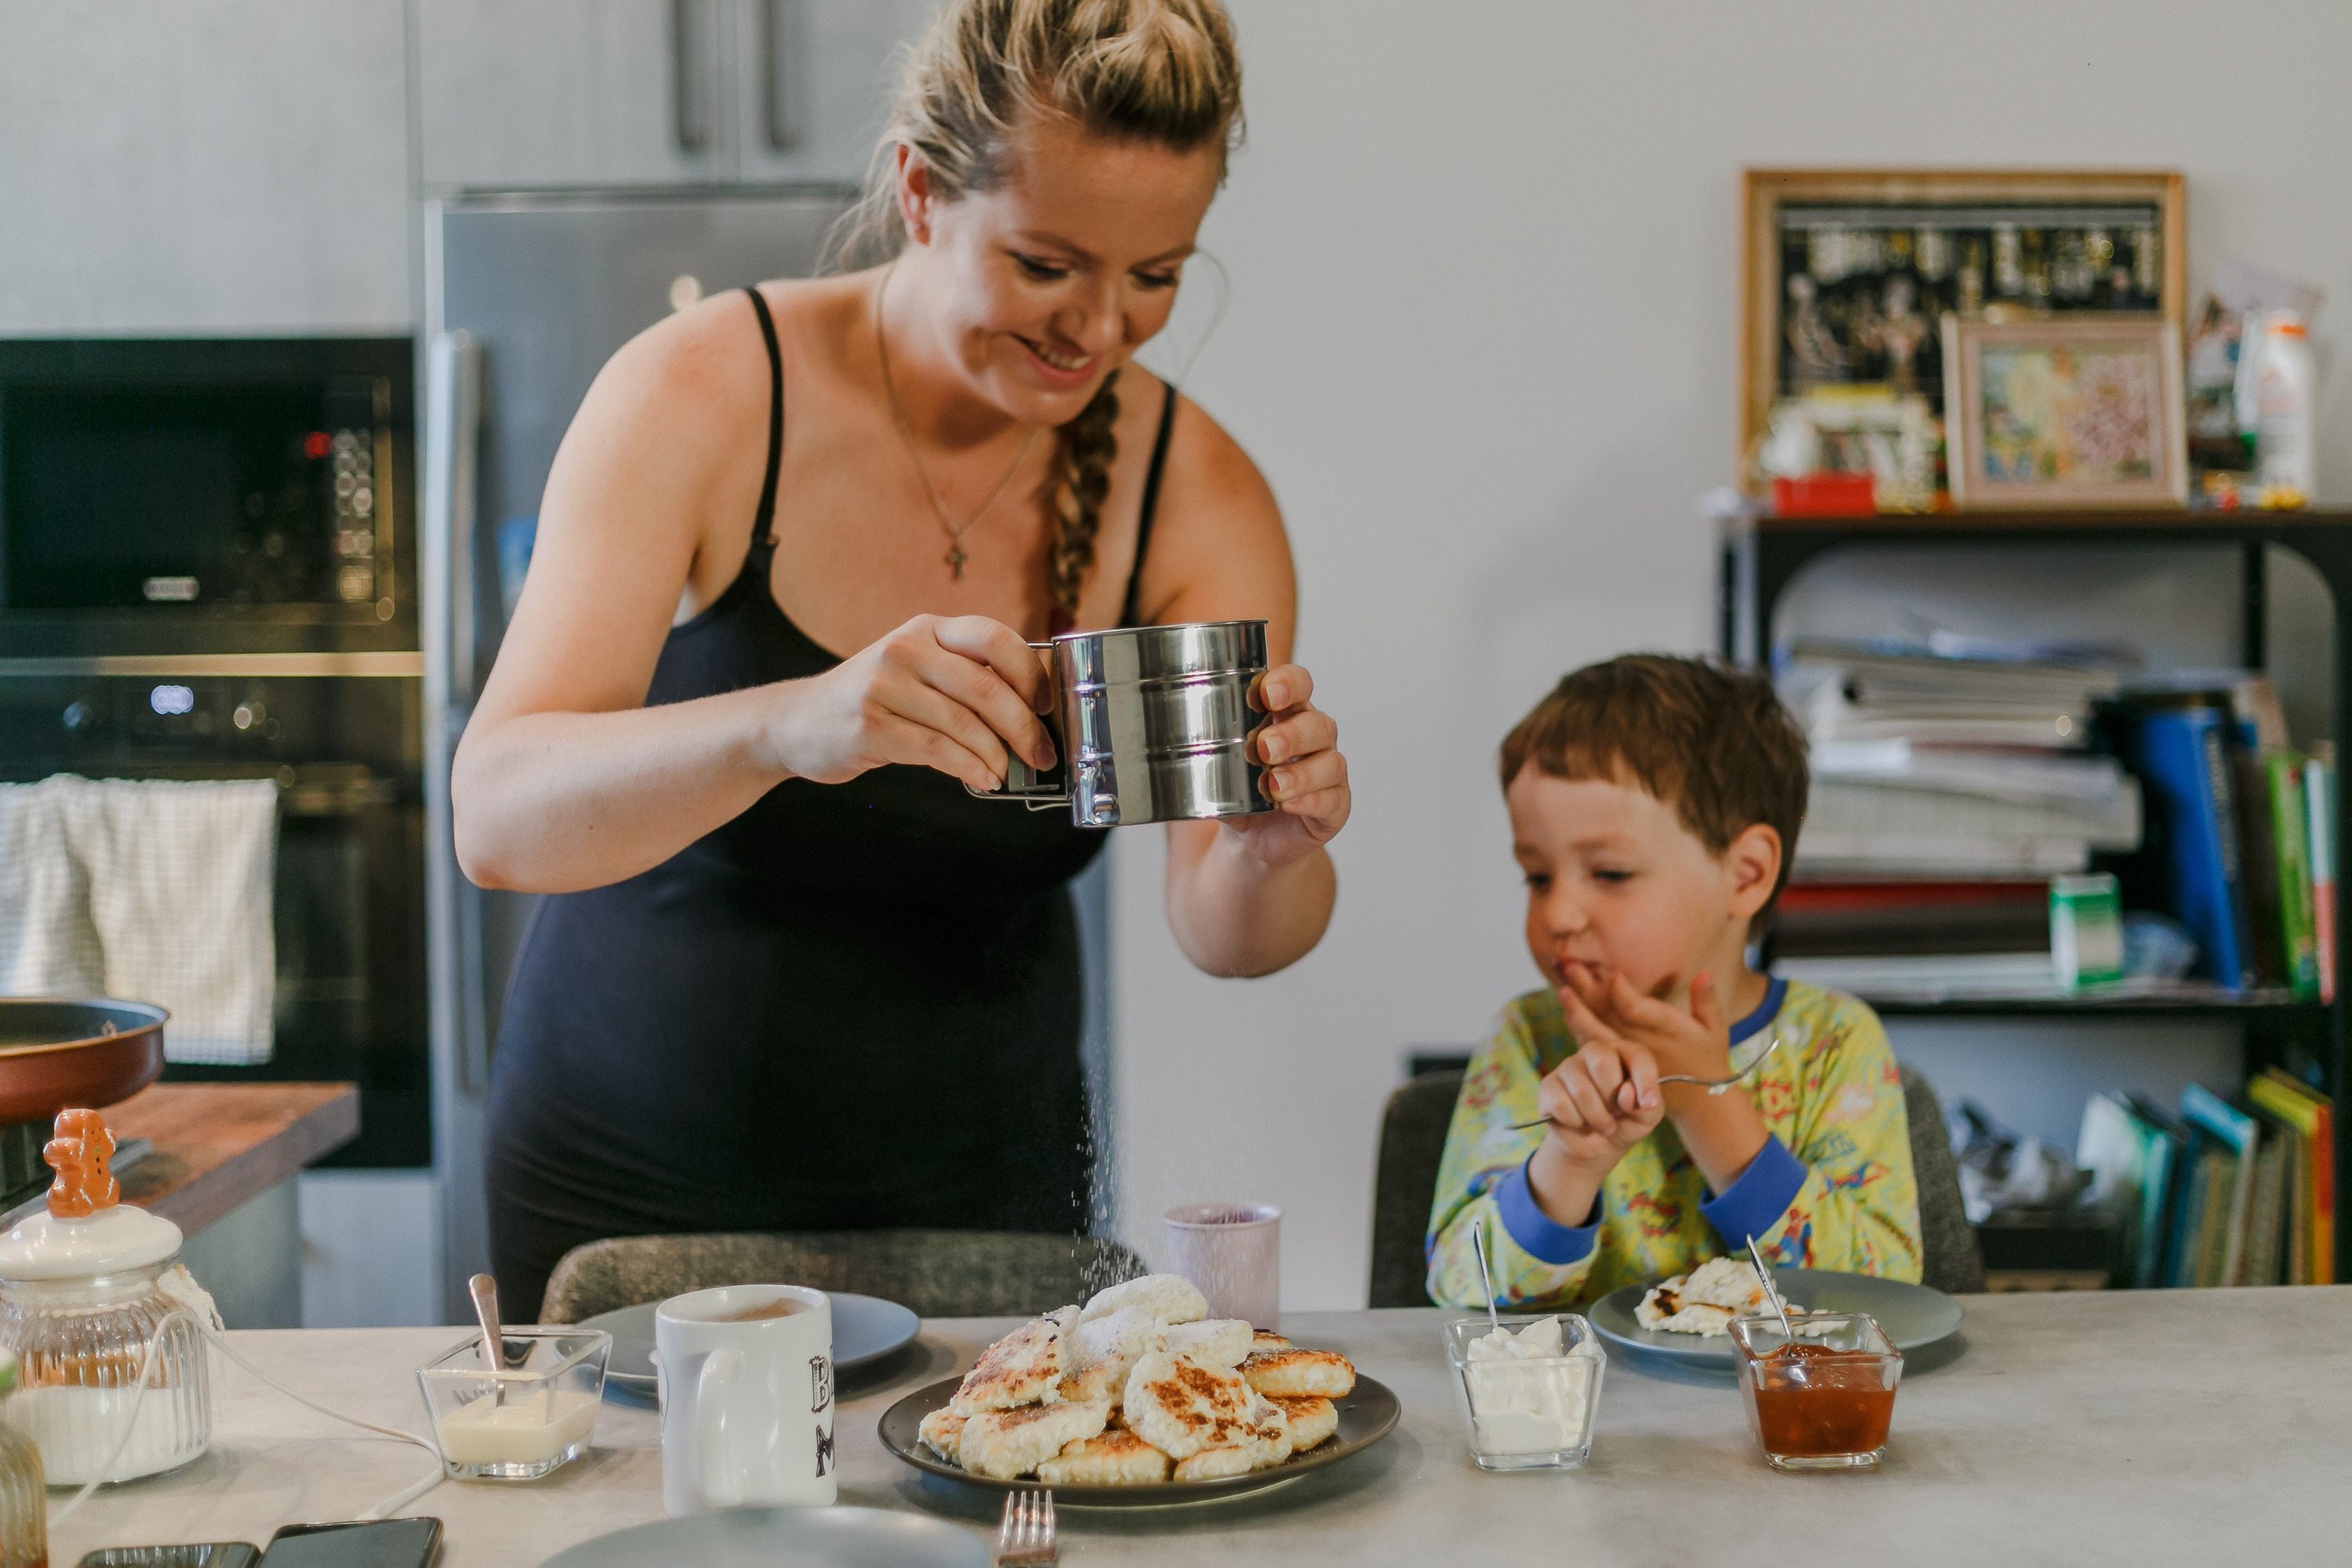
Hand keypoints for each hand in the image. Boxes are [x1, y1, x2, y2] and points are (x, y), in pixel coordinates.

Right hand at [764, 615, 1054, 791]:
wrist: (795, 721)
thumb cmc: (871, 699)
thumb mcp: (914, 669)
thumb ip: (962, 678)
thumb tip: (1029, 712)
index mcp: (927, 629)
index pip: (995, 638)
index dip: (1031, 673)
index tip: (1047, 706)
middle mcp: (906, 649)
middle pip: (987, 688)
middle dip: (1024, 728)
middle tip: (1042, 755)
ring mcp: (884, 686)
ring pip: (965, 724)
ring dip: (997, 756)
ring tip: (1008, 773)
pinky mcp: (870, 725)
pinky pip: (937, 750)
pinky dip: (969, 768)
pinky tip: (983, 779)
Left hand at [1222, 663, 1349, 865]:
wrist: (1254, 841)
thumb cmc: (1241, 793)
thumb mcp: (1218, 772)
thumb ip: (1206, 758)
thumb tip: (1176, 752)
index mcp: (1288, 715)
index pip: (1298, 685)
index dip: (1288, 683)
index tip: (1267, 693)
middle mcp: (1314, 739)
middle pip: (1318, 724)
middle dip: (1292, 734)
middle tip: (1264, 747)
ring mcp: (1328, 773)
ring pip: (1330, 762)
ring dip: (1301, 773)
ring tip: (1273, 785)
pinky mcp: (1334, 806)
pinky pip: (1333, 800)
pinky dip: (1310, 801)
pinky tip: (1289, 805)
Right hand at [1534, 1028, 1663, 1177]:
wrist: (1596, 1144)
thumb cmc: (1625, 1122)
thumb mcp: (1647, 1118)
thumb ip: (1647, 1106)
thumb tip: (1626, 1093)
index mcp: (1624, 1053)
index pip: (1636, 1056)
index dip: (1645, 1081)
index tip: (1648, 1104)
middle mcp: (1595, 1052)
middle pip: (1602, 1063)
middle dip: (1612, 1099)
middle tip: (1616, 1114)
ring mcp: (1568, 1066)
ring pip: (1581, 1090)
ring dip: (1597, 1118)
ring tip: (1603, 1126)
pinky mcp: (1548, 1085)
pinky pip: (1560, 1104)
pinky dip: (1575, 1122)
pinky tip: (1579, 1123)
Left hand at [1558, 964, 1734, 1085]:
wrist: (1696, 1098)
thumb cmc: (1706, 1056)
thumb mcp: (1714, 1029)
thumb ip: (1707, 1000)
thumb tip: (1706, 971)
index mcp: (1665, 1030)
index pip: (1640, 1012)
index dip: (1624, 994)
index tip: (1611, 974)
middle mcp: (1641, 1043)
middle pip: (1609, 1016)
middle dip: (1588, 991)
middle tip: (1570, 967)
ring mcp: (1626, 1055)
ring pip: (1595, 1031)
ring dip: (1576, 1009)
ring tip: (1561, 989)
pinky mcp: (1616, 1062)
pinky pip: (1592, 1044)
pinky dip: (1577, 1026)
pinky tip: (1566, 1008)